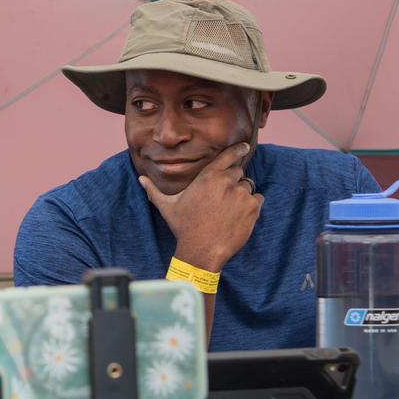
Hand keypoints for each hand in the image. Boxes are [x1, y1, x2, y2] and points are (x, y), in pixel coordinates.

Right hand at [138, 142, 262, 270]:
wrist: (201, 251)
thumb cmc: (184, 228)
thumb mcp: (167, 207)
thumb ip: (155, 190)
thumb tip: (141, 179)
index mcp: (208, 177)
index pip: (228, 155)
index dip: (238, 149)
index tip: (245, 146)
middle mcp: (226, 182)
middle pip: (238, 172)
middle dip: (234, 182)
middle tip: (225, 198)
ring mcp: (241, 194)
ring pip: (248, 187)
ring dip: (242, 195)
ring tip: (230, 211)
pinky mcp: (252, 208)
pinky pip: (258, 200)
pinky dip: (252, 206)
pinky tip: (239, 217)